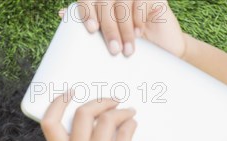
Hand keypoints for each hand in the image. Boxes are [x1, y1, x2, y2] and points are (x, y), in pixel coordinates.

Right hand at [41, 92, 153, 140]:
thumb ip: (81, 139)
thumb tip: (94, 104)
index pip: (49, 124)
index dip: (57, 103)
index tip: (71, 92)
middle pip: (83, 113)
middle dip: (101, 101)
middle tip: (114, 101)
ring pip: (107, 119)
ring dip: (122, 111)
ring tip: (129, 114)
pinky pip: (125, 130)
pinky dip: (131, 123)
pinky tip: (133, 125)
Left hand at [59, 1, 186, 57]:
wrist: (164, 47)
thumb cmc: (132, 43)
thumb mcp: (109, 36)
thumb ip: (90, 23)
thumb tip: (62, 13)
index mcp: (103, 1)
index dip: (87, 11)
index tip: (91, 29)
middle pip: (105, 2)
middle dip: (109, 28)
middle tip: (113, 50)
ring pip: (123, 4)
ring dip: (124, 29)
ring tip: (127, 50)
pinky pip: (140, 3)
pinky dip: (137, 19)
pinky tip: (138, 33)